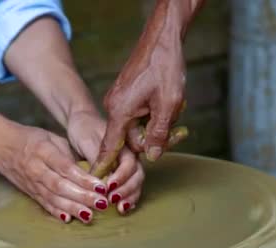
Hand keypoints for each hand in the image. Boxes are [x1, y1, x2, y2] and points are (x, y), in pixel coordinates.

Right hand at [0, 123, 109, 223]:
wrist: (0, 146)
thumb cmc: (30, 139)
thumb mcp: (51, 137)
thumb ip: (68, 154)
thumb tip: (90, 171)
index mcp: (43, 151)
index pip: (66, 167)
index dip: (83, 179)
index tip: (100, 186)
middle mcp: (36, 169)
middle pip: (61, 186)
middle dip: (82, 197)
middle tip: (101, 203)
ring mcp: (32, 183)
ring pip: (53, 198)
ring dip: (72, 208)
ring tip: (90, 216)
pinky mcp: (30, 193)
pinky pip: (44, 204)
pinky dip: (56, 212)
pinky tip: (69, 219)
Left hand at [67, 111, 144, 213]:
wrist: (81, 122)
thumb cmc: (85, 129)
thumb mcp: (89, 142)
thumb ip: (97, 159)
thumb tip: (98, 180)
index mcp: (125, 146)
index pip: (130, 164)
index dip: (121, 177)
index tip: (109, 186)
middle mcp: (130, 156)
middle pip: (137, 176)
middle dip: (127, 190)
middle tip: (113, 200)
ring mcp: (127, 166)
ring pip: (135, 183)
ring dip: (129, 197)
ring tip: (120, 209)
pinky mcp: (120, 173)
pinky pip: (129, 187)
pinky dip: (127, 198)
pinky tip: (122, 209)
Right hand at [90, 0, 201, 176]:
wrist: (163, 39)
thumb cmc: (164, 67)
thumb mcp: (168, 105)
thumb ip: (158, 134)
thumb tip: (152, 156)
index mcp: (120, 112)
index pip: (110, 146)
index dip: (105, 165)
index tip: (97, 180)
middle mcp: (115, 107)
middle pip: (131, 138)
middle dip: (153, 137)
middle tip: (178, 131)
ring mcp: (119, 100)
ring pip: (137, 126)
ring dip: (157, 124)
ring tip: (176, 108)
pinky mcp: (126, 95)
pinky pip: (138, 114)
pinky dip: (153, 114)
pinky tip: (168, 103)